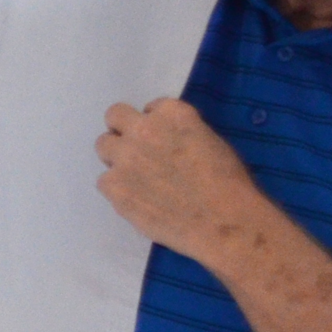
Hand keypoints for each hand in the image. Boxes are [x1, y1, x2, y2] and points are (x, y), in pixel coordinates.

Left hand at [94, 99, 265, 268]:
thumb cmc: (228, 184)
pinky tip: (137, 201)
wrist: (223, 222)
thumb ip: (179, 134)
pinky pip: (104, 181)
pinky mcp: (114, 185)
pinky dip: (118, 189)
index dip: (157, 126)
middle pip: (115, 116)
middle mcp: (144, 129)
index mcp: (172, 114)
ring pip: (103, 145)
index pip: (151, 108)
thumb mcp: (210, 142)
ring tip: (135, 178)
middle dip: (124, 130)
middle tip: (137, 152)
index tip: (165, 142)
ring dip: (116, 157)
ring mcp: (125, 157)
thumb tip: (165, 142)